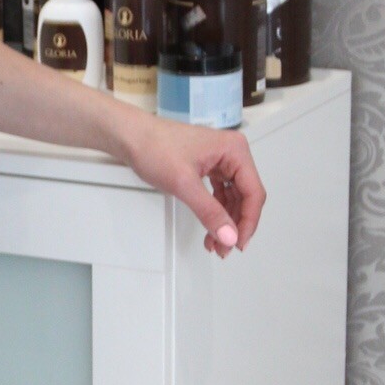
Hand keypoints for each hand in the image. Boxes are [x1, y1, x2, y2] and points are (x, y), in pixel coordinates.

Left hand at [121, 113, 265, 257]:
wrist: (131, 137)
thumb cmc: (153, 146)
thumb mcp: (184, 184)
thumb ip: (209, 212)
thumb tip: (228, 235)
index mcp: (234, 150)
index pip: (253, 192)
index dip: (248, 222)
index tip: (238, 242)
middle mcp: (231, 153)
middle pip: (246, 197)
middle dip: (236, 225)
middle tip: (226, 247)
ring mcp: (220, 160)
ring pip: (233, 198)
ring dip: (226, 222)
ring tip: (217, 243)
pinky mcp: (208, 166)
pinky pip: (220, 193)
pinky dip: (216, 212)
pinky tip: (211, 228)